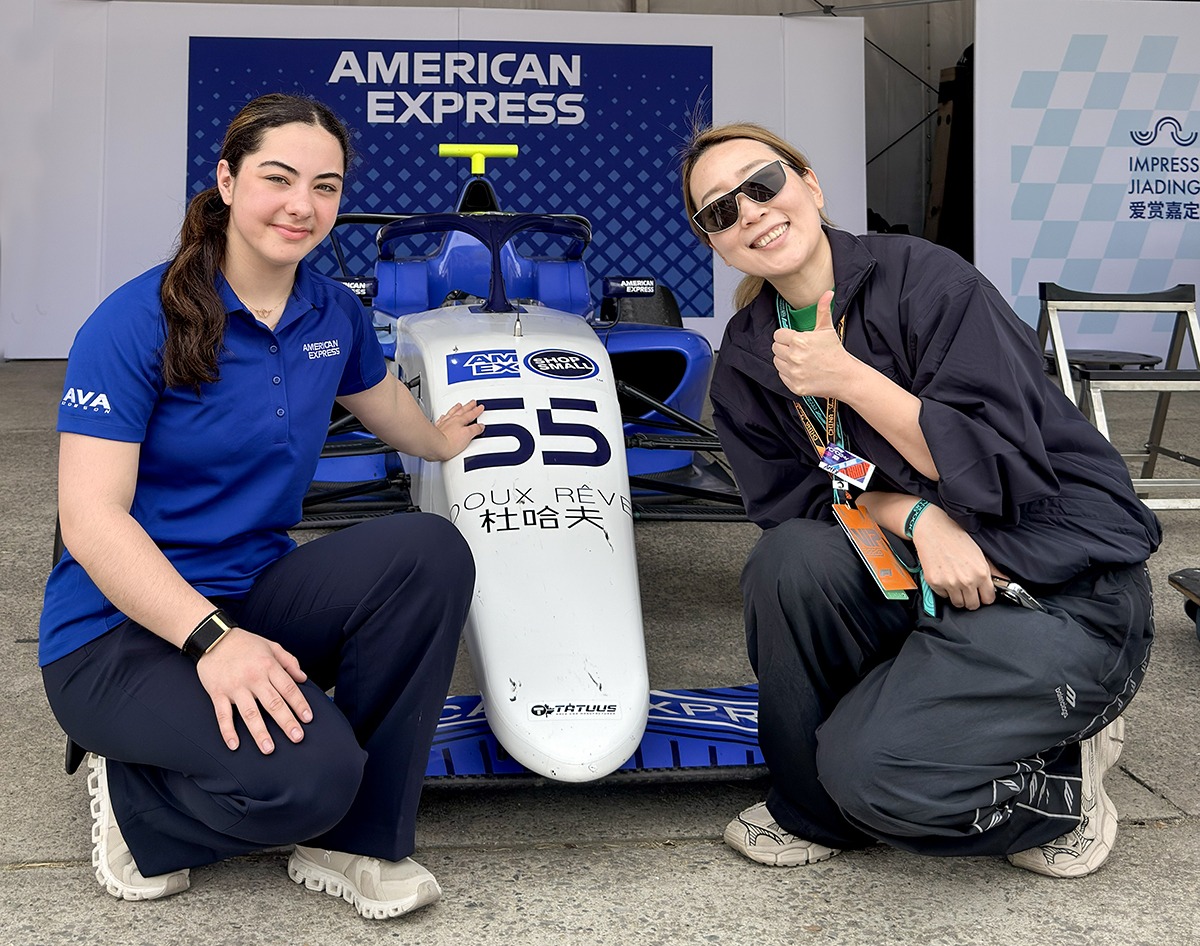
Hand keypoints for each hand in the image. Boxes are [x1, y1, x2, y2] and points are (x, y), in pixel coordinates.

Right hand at [195, 627, 312, 752]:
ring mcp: (235, 687)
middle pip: (273, 704)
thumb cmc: (245, 643)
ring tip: (269, 749)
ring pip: (250, 713)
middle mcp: (254, 678)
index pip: (288, 688)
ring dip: (260, 732)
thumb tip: (303, 679)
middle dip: (286, 722)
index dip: (299, 704)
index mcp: (269, 666)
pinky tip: (234, 745)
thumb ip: (289, 662)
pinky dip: (228, 730)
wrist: (212, 636)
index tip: (308, 719)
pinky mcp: (217, 693)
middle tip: (297, 738)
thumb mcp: (271, 646)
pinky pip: (222, 715)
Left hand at [434, 400, 485, 459]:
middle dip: (468, 406)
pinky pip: (442, 419)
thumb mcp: (467, 435)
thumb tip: (480, 426)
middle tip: (472, 403)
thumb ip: (475, 429)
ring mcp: (444, 424)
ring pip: (452, 413)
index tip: (480, 407)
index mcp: (460, 421)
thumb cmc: (450, 442)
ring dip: (457, 408)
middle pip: (462, 411)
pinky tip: (444, 416)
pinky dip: (445, 416)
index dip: (476, 411)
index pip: (471, 414)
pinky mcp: (438, 429)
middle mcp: (452, 420)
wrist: (435, 446)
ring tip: (459, 405)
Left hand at [771, 290, 858, 399]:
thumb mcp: (827, 329)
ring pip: (777, 362)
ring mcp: (794, 373)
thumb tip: (827, 293)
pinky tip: (801, 370)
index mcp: (799, 340)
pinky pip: (782, 375)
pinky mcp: (795, 386)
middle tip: (799, 350)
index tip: (794, 339)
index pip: (777, 335)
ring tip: (800, 360)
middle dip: (785, 347)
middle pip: (775, 348)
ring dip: (785, 360)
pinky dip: (789, 373)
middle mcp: (794, 357)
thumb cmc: (835, 351)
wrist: (845, 376)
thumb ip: (822, 310)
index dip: (785, 336)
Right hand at [910, 504, 996, 609]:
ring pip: (958, 604)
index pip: (988, 599)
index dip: (985, 597)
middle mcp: (967, 581)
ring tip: (956, 583)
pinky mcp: (935, 583)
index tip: (981, 593)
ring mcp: (950, 583)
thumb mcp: (980, 553)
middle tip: (967, 589)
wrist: (934, 529)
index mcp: (981, 573)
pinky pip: (943, 596)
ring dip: (958, 596)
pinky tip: (944, 577)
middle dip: (972, 599)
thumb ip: (993, 570)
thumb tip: (1005, 580)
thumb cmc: (957, 538)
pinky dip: (944, 590)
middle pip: (973, 605)